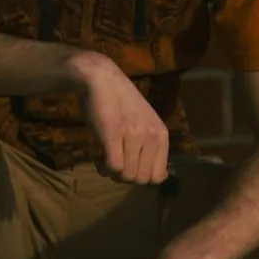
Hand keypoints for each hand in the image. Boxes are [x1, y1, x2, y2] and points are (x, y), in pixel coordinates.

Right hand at [67, 52, 169, 183]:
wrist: (100, 78)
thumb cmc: (119, 101)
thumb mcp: (144, 122)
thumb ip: (148, 144)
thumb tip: (147, 176)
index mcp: (161, 134)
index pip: (159, 176)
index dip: (141, 176)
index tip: (128, 167)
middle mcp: (151, 136)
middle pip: (141, 179)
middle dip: (124, 177)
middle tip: (113, 163)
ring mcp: (133, 135)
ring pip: (126, 175)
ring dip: (112, 172)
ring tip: (104, 158)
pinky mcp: (113, 134)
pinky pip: (113, 167)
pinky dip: (103, 167)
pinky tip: (97, 157)